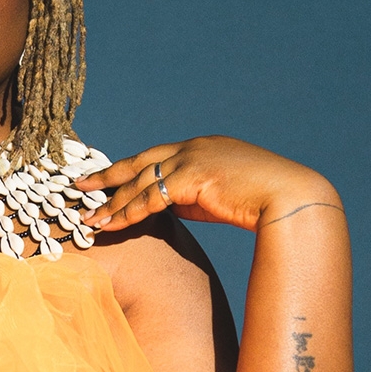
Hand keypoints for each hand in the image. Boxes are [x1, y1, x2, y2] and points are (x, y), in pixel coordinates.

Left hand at [75, 135, 339, 233]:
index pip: (154, 157)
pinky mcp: (193, 176)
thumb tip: (166, 207)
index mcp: (199, 147)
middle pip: (138, 162)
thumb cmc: (262, 201)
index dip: (127, 169)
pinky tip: (112, 224)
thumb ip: (191, 196)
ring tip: (88, 219)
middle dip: (106, 176)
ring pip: (140, 182)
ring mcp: (191, 159)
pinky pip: (152, 198)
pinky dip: (129, 212)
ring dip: (112, 203)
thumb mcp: (220, 194)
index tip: (104, 178)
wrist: (291, 198)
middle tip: (79, 186)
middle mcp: (191, 147)